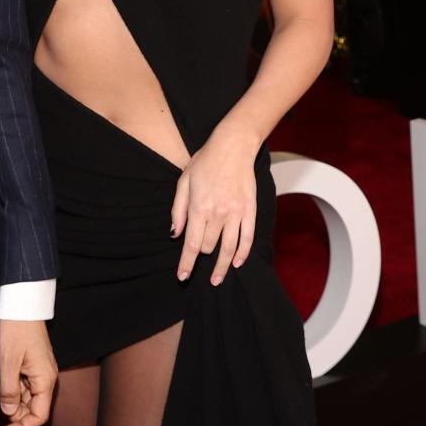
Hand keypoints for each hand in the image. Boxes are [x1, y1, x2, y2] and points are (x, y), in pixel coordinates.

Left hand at [0, 319, 57, 425]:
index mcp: (45, 379)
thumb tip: (9, 413)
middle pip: (34, 408)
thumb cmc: (14, 328)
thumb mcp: (6, 361)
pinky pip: (24, 384)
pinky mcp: (32, 363)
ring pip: (27, 397)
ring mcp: (39, 370)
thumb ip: (8, 390)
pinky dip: (12, 389)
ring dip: (12, 402)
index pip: (40, 415)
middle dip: (16, 415)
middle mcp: (46, 377)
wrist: (19, 302)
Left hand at [171, 125, 257, 285]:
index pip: (191, 244)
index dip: (186, 264)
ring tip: (216, 279)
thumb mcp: (183, 181)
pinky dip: (242, 254)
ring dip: (222, 267)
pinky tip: (237, 263)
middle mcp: (218, 213)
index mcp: (199, 207)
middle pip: (208, 246)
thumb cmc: (205, 161)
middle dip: (200, 254)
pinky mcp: (250, 211)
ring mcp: (236, 213)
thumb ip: (177, 210)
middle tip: (197, 257)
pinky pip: (248, 238)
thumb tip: (174, 235)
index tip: (182, 277)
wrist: (233, 147)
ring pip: (229, 248)